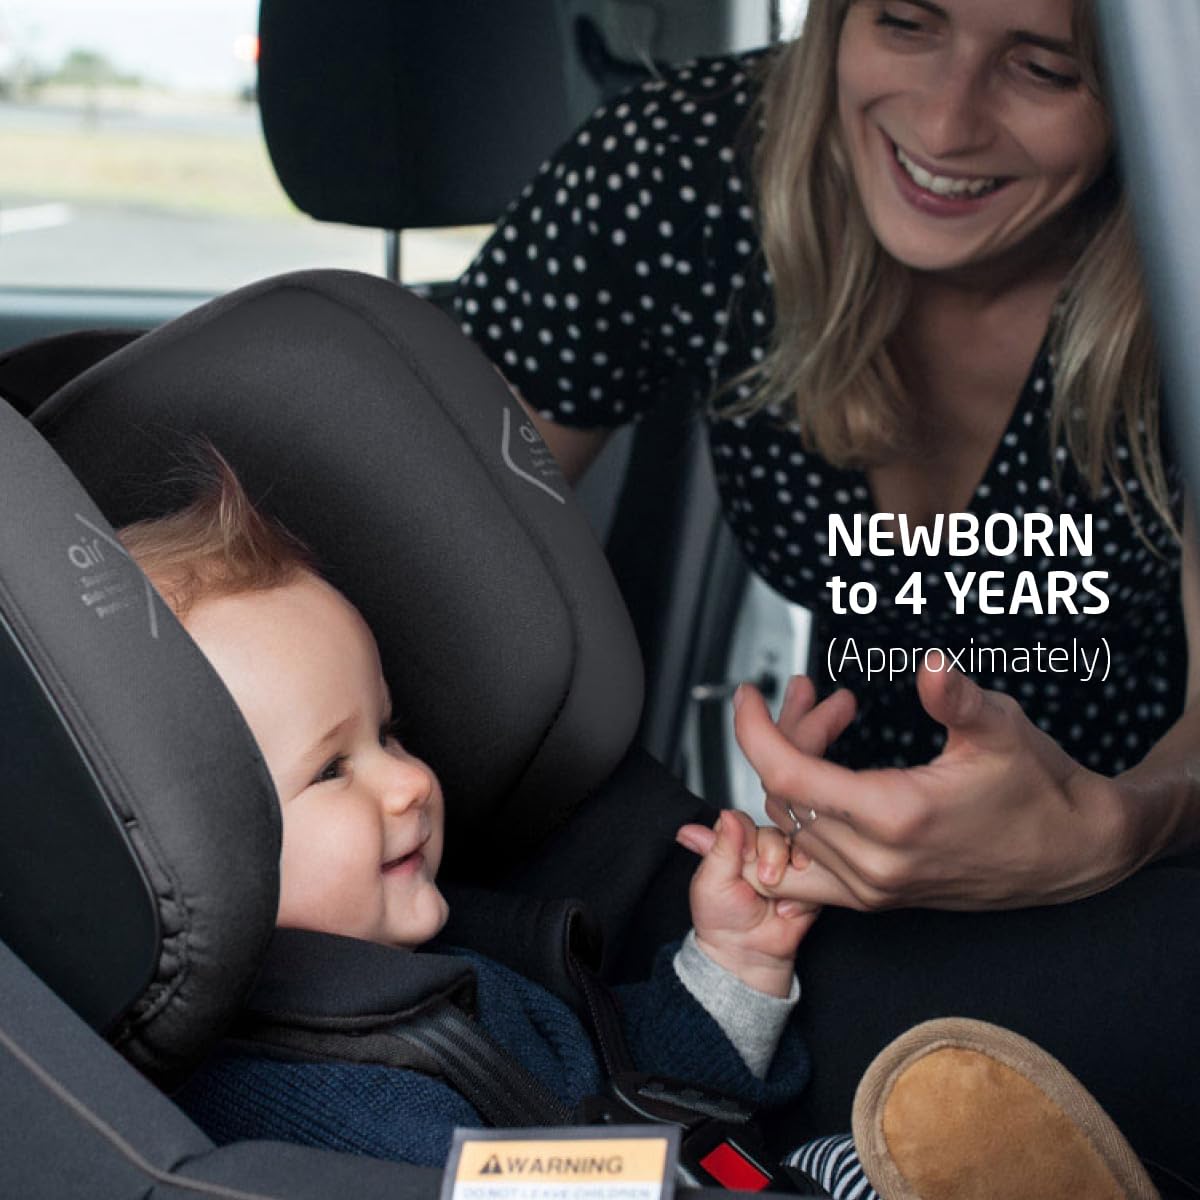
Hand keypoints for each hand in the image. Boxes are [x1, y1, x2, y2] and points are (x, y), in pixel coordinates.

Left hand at [676, 810, 818, 996]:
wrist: (745, 955)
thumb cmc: (721, 919)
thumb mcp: (711, 881)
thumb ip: (720, 846)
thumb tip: (726, 814)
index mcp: (732, 844)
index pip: (743, 820)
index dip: (745, 835)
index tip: (743, 858)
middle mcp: (759, 851)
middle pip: (774, 832)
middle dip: (771, 854)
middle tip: (764, 880)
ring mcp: (785, 866)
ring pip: (797, 849)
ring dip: (789, 871)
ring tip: (775, 893)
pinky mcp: (806, 884)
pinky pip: (815, 875)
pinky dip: (802, 893)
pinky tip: (786, 909)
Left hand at [736, 665, 1132, 911]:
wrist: (1072, 852)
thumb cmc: (1040, 788)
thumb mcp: (1001, 730)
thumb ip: (956, 698)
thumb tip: (931, 665)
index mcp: (897, 817)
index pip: (789, 776)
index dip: (755, 730)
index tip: (747, 694)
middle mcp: (875, 863)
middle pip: (785, 794)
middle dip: (789, 735)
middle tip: (822, 697)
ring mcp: (873, 887)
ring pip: (791, 825)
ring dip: (794, 770)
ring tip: (828, 722)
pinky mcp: (876, 896)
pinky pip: (804, 869)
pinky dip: (788, 828)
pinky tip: (796, 788)